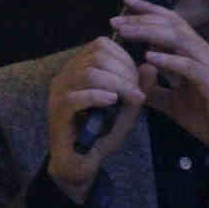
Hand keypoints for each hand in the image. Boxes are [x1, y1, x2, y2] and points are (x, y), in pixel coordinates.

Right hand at [45, 35, 145, 201]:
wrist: (81, 162)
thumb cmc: (102, 132)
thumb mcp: (126, 108)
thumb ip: (138, 88)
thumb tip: (151, 66)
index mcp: (79, 68)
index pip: (101, 45)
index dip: (124, 58)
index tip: (137, 79)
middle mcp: (66, 76)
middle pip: (96, 56)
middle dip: (124, 71)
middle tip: (134, 91)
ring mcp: (58, 94)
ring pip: (88, 73)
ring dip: (115, 84)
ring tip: (128, 98)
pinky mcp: (57, 113)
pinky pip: (75, 98)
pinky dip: (97, 97)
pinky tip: (112, 102)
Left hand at [111, 0, 208, 150]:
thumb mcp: (174, 104)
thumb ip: (156, 91)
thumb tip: (134, 84)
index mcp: (195, 54)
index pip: (171, 23)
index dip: (149, 11)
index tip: (125, 4)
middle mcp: (203, 52)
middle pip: (172, 25)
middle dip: (142, 19)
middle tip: (116, 20)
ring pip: (179, 39)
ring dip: (150, 33)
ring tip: (126, 32)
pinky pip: (189, 66)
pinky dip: (169, 60)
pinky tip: (149, 57)